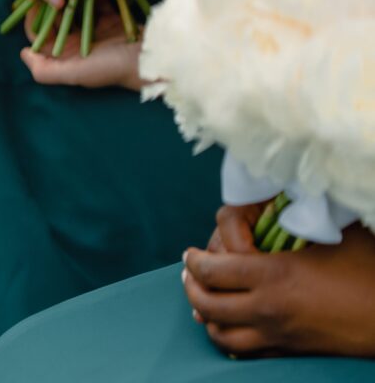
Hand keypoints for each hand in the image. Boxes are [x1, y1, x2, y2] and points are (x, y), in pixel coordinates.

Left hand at [20, 0, 141, 90]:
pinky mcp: (110, 18)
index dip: (34, 15)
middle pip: (55, 16)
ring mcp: (94, 28)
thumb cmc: (110, 68)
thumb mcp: (74, 74)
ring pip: (74, 5)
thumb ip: (44, 70)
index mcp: (66, 54)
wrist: (149, 58)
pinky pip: (95, 0)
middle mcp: (77, 41)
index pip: (40, 32)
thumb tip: (23, 53)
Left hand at [183, 207, 374, 357]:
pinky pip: (244, 352)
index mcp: (273, 275)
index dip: (194, 260)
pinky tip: (228, 325)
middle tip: (189, 271)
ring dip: (205, 315)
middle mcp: (267, 309)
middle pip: (208, 304)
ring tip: (200, 299)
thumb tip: (279, 193)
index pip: (213, 270)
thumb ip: (298, 215)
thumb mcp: (331, 234)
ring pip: (221, 334)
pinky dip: (227, 337)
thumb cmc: (364, 271)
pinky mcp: (288, 353)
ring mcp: (276, 336)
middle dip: (191, 286)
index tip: (190, 251)